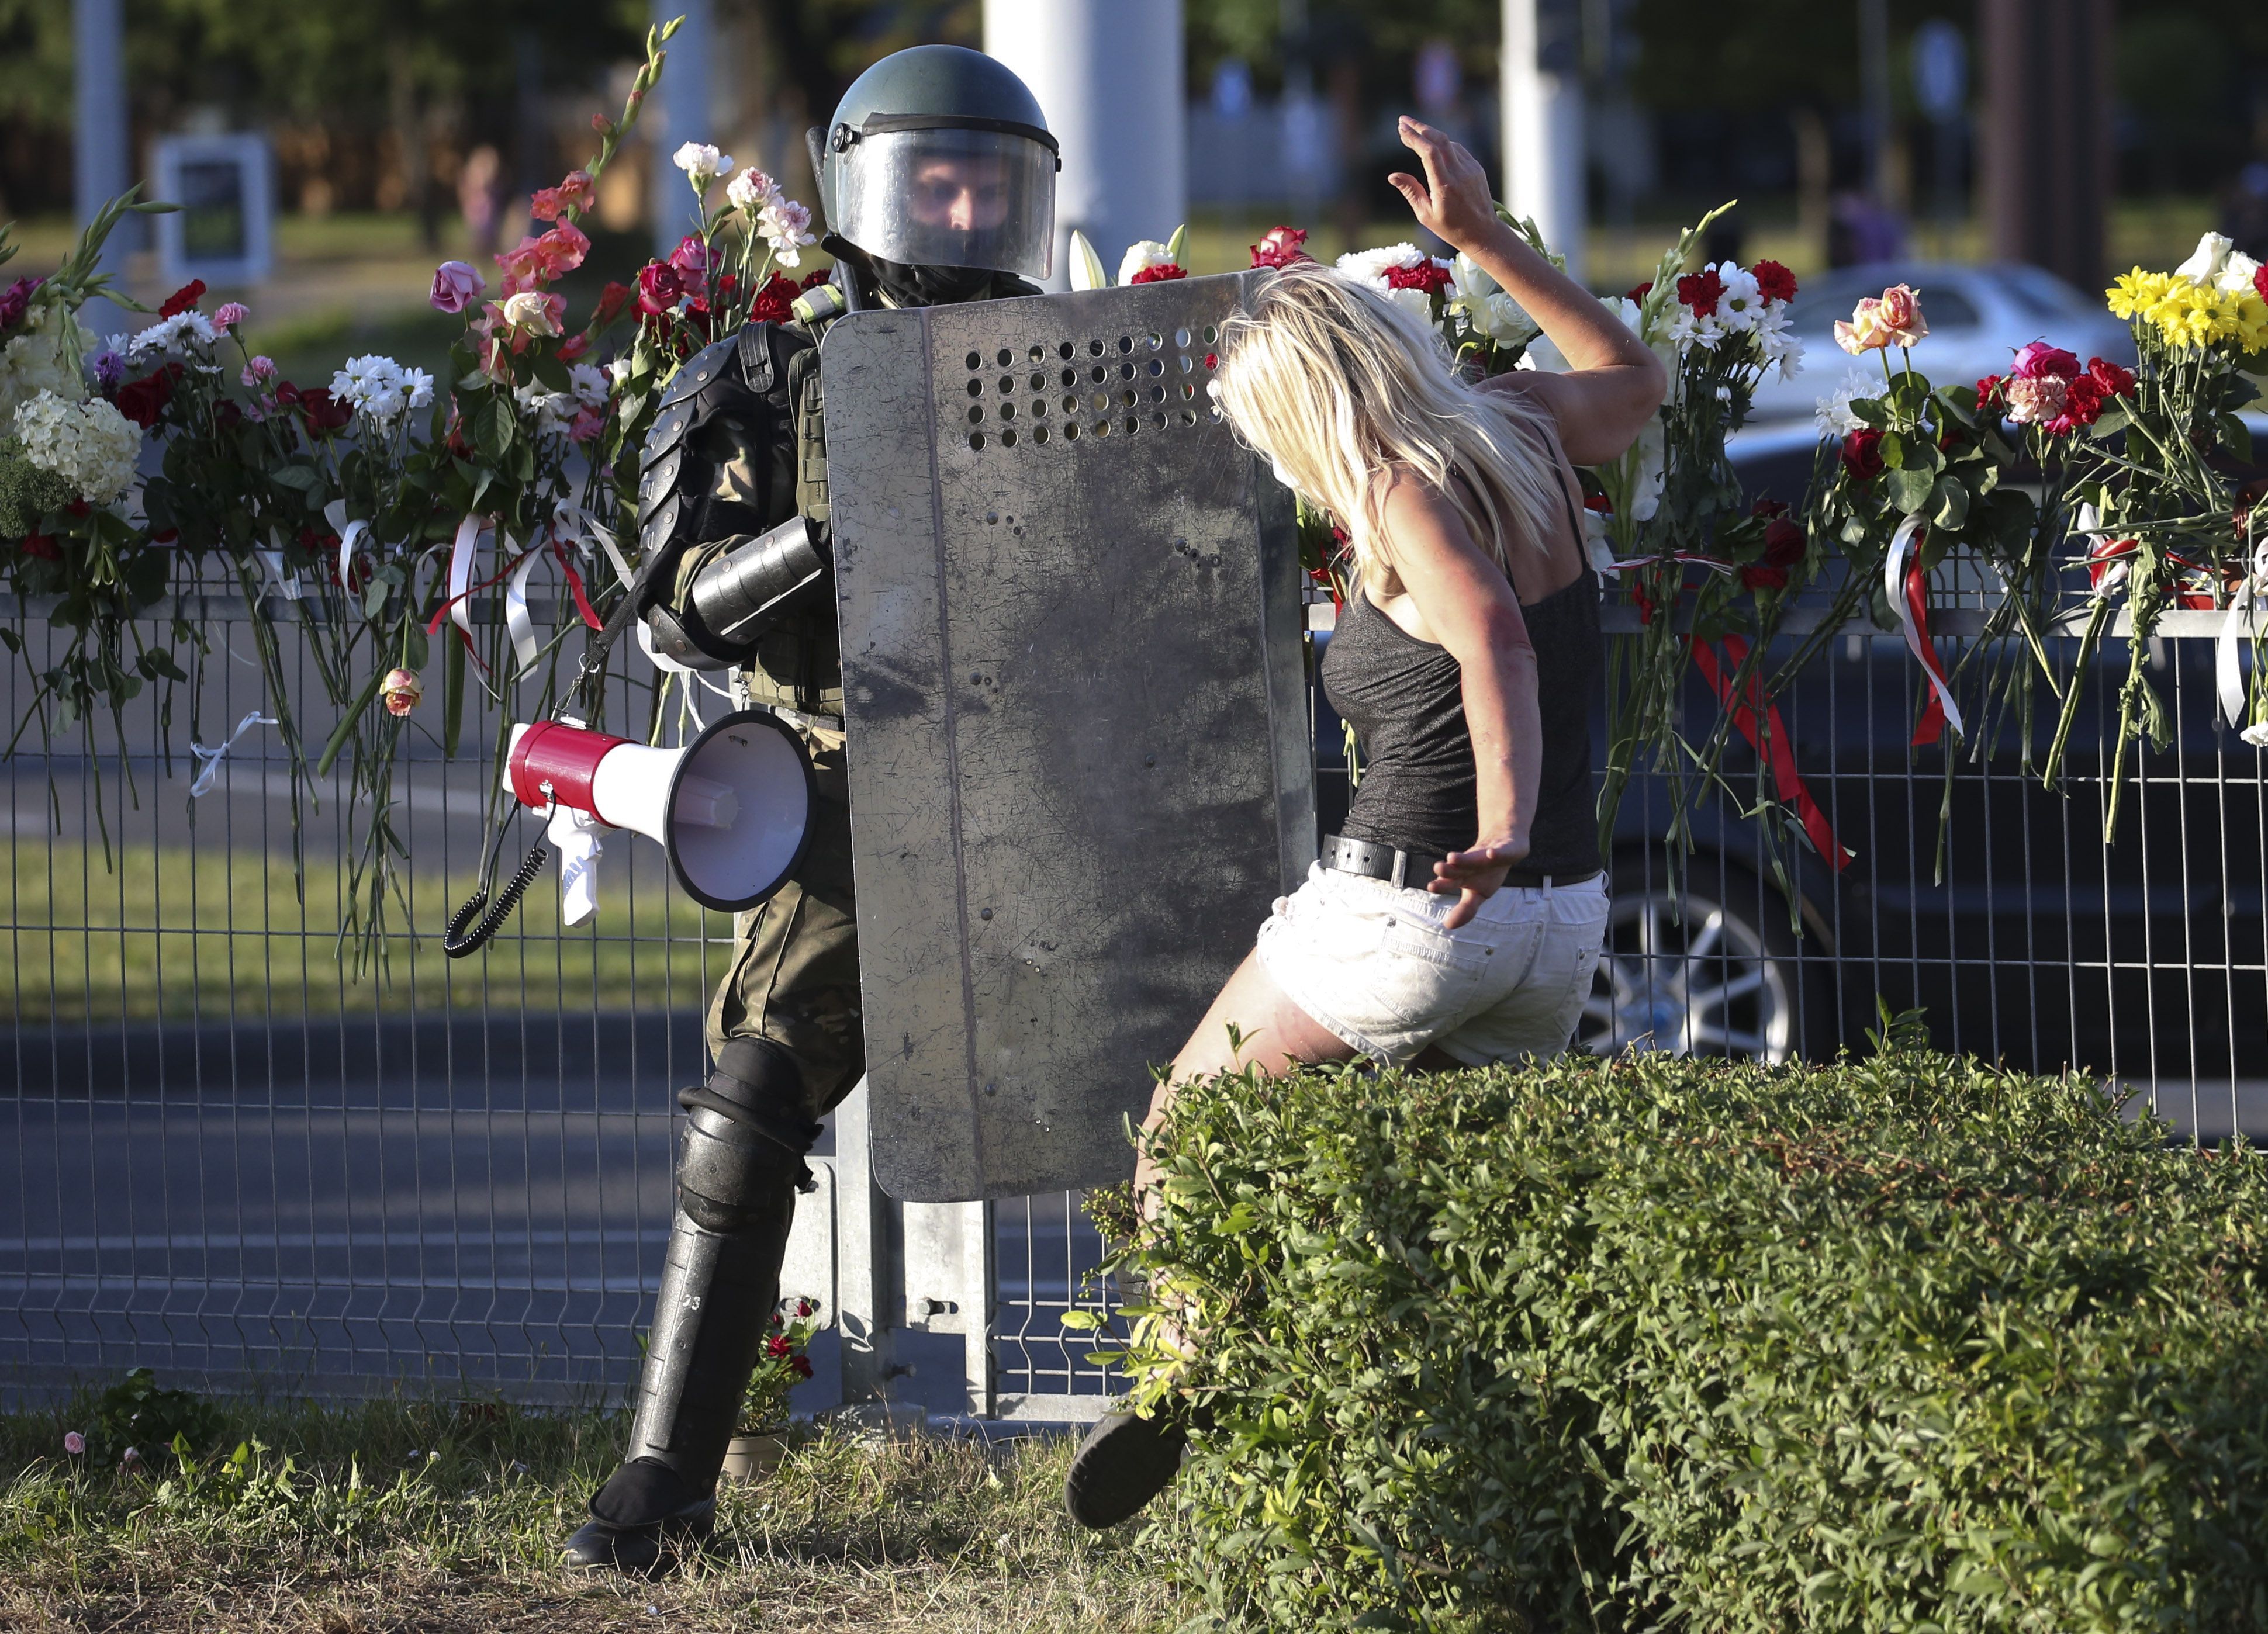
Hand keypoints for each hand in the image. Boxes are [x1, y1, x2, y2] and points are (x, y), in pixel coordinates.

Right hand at [1387, 116, 1501, 254]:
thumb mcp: (1426, 215)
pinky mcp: (1477, 169)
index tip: (1401, 129)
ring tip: (1414, 132)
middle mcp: (1459, 174)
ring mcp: (1471, 169)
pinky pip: (1458, 150)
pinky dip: (1443, 144)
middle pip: (1439, 140)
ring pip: (1449, 143)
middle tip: (1403, 120)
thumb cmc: (1451, 228)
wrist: (1483, 233)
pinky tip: (1433, 145)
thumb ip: (1411, 192)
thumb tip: (1393, 176)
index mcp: (1445, 187)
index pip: (1429, 153)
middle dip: (1420, 127)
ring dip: (1431, 135)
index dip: (1414, 138)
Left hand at [1427, 835, 1529, 929]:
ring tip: (1452, 858)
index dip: (1442, 885)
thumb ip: (1466, 910)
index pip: (1451, 882)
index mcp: (1465, 877)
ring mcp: (1487, 857)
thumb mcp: (1479, 894)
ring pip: (1473, 857)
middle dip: (1448, 870)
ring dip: (1464, 859)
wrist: (1504, 844)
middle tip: (1437, 868)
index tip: (1431, 887)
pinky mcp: (1503, 848)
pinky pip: (1500, 852)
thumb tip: (1448, 926)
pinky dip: (1496, 854)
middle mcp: (1471, 866)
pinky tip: (1491, 854)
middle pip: (1457, 868)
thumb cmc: (1488, 873)